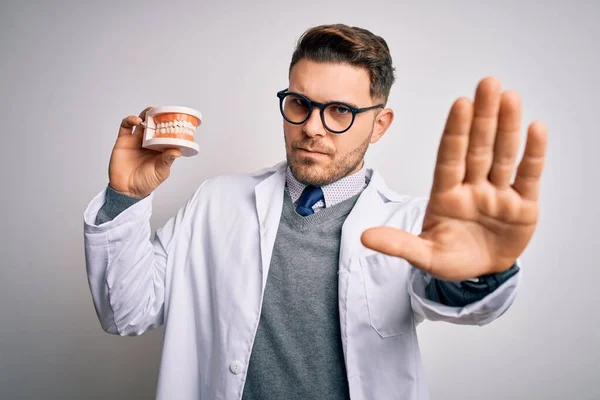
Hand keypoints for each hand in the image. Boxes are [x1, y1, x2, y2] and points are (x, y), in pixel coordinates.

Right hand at [108, 107, 181, 197]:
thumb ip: (167, 160)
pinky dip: (130, 119)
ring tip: (150, 113)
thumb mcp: (161, 172)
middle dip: (158, 116)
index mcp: (160, 148)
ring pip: (141, 121)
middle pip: (154, 124)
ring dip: (146, 114)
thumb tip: (177, 151)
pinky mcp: (124, 140)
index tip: (175, 119)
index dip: (170, 125)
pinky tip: (136, 120)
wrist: (127, 190)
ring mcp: (136, 140)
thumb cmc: (146, 182)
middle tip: (163, 111)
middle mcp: (148, 142)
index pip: (166, 133)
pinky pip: (126, 126)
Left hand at [361, 77, 547, 280]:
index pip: (450, 157)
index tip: (461, 103)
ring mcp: (498, 195)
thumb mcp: (423, 255)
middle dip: (483, 117)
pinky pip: (528, 176)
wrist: (480, 273)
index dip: (456, 131)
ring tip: (510, 97)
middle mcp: (473, 187)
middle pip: (478, 148)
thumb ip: (398, 244)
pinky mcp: (523, 206)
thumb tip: (364, 237)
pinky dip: (533, 154)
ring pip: (503, 155)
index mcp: (446, 195)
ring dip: (507, 127)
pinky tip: (535, 128)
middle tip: (488, 83)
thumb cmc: (450, 259)